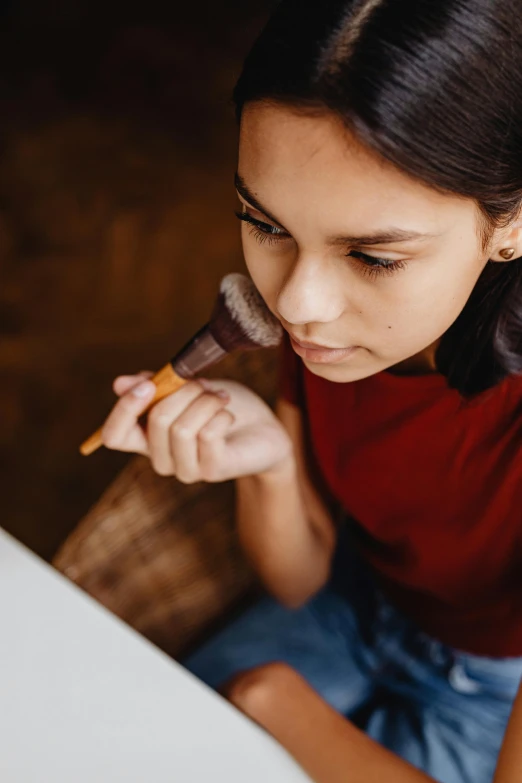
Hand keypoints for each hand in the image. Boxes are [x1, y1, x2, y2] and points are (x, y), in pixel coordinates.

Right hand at [100, 371, 292, 482]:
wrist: (263, 428)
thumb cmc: (222, 406)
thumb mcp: (189, 388)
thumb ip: (157, 386)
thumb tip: (120, 383)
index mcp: (148, 437)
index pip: (114, 435)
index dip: (123, 409)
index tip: (148, 384)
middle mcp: (162, 458)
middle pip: (156, 420)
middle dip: (184, 391)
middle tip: (204, 385)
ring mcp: (186, 469)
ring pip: (182, 427)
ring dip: (205, 402)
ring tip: (220, 398)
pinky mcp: (211, 471)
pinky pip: (208, 434)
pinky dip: (221, 414)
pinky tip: (229, 416)